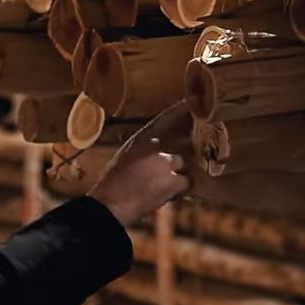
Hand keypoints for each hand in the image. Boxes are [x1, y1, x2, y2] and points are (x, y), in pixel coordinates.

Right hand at [88, 100, 191, 227]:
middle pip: (179, 147)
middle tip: (166, 169)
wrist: (111, 204)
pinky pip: (185, 182)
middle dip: (178, 156)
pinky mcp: (175, 179)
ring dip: (175, 176)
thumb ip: (143, 152)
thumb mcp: (124, 158)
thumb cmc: (113, 183)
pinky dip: (178, 190)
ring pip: (182, 166)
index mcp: (140, 139)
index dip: (179, 110)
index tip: (193, 101)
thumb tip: (160, 153)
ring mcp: (167, 162)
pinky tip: (163, 195)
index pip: (164, 119)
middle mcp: (155, 147)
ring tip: (158, 187)